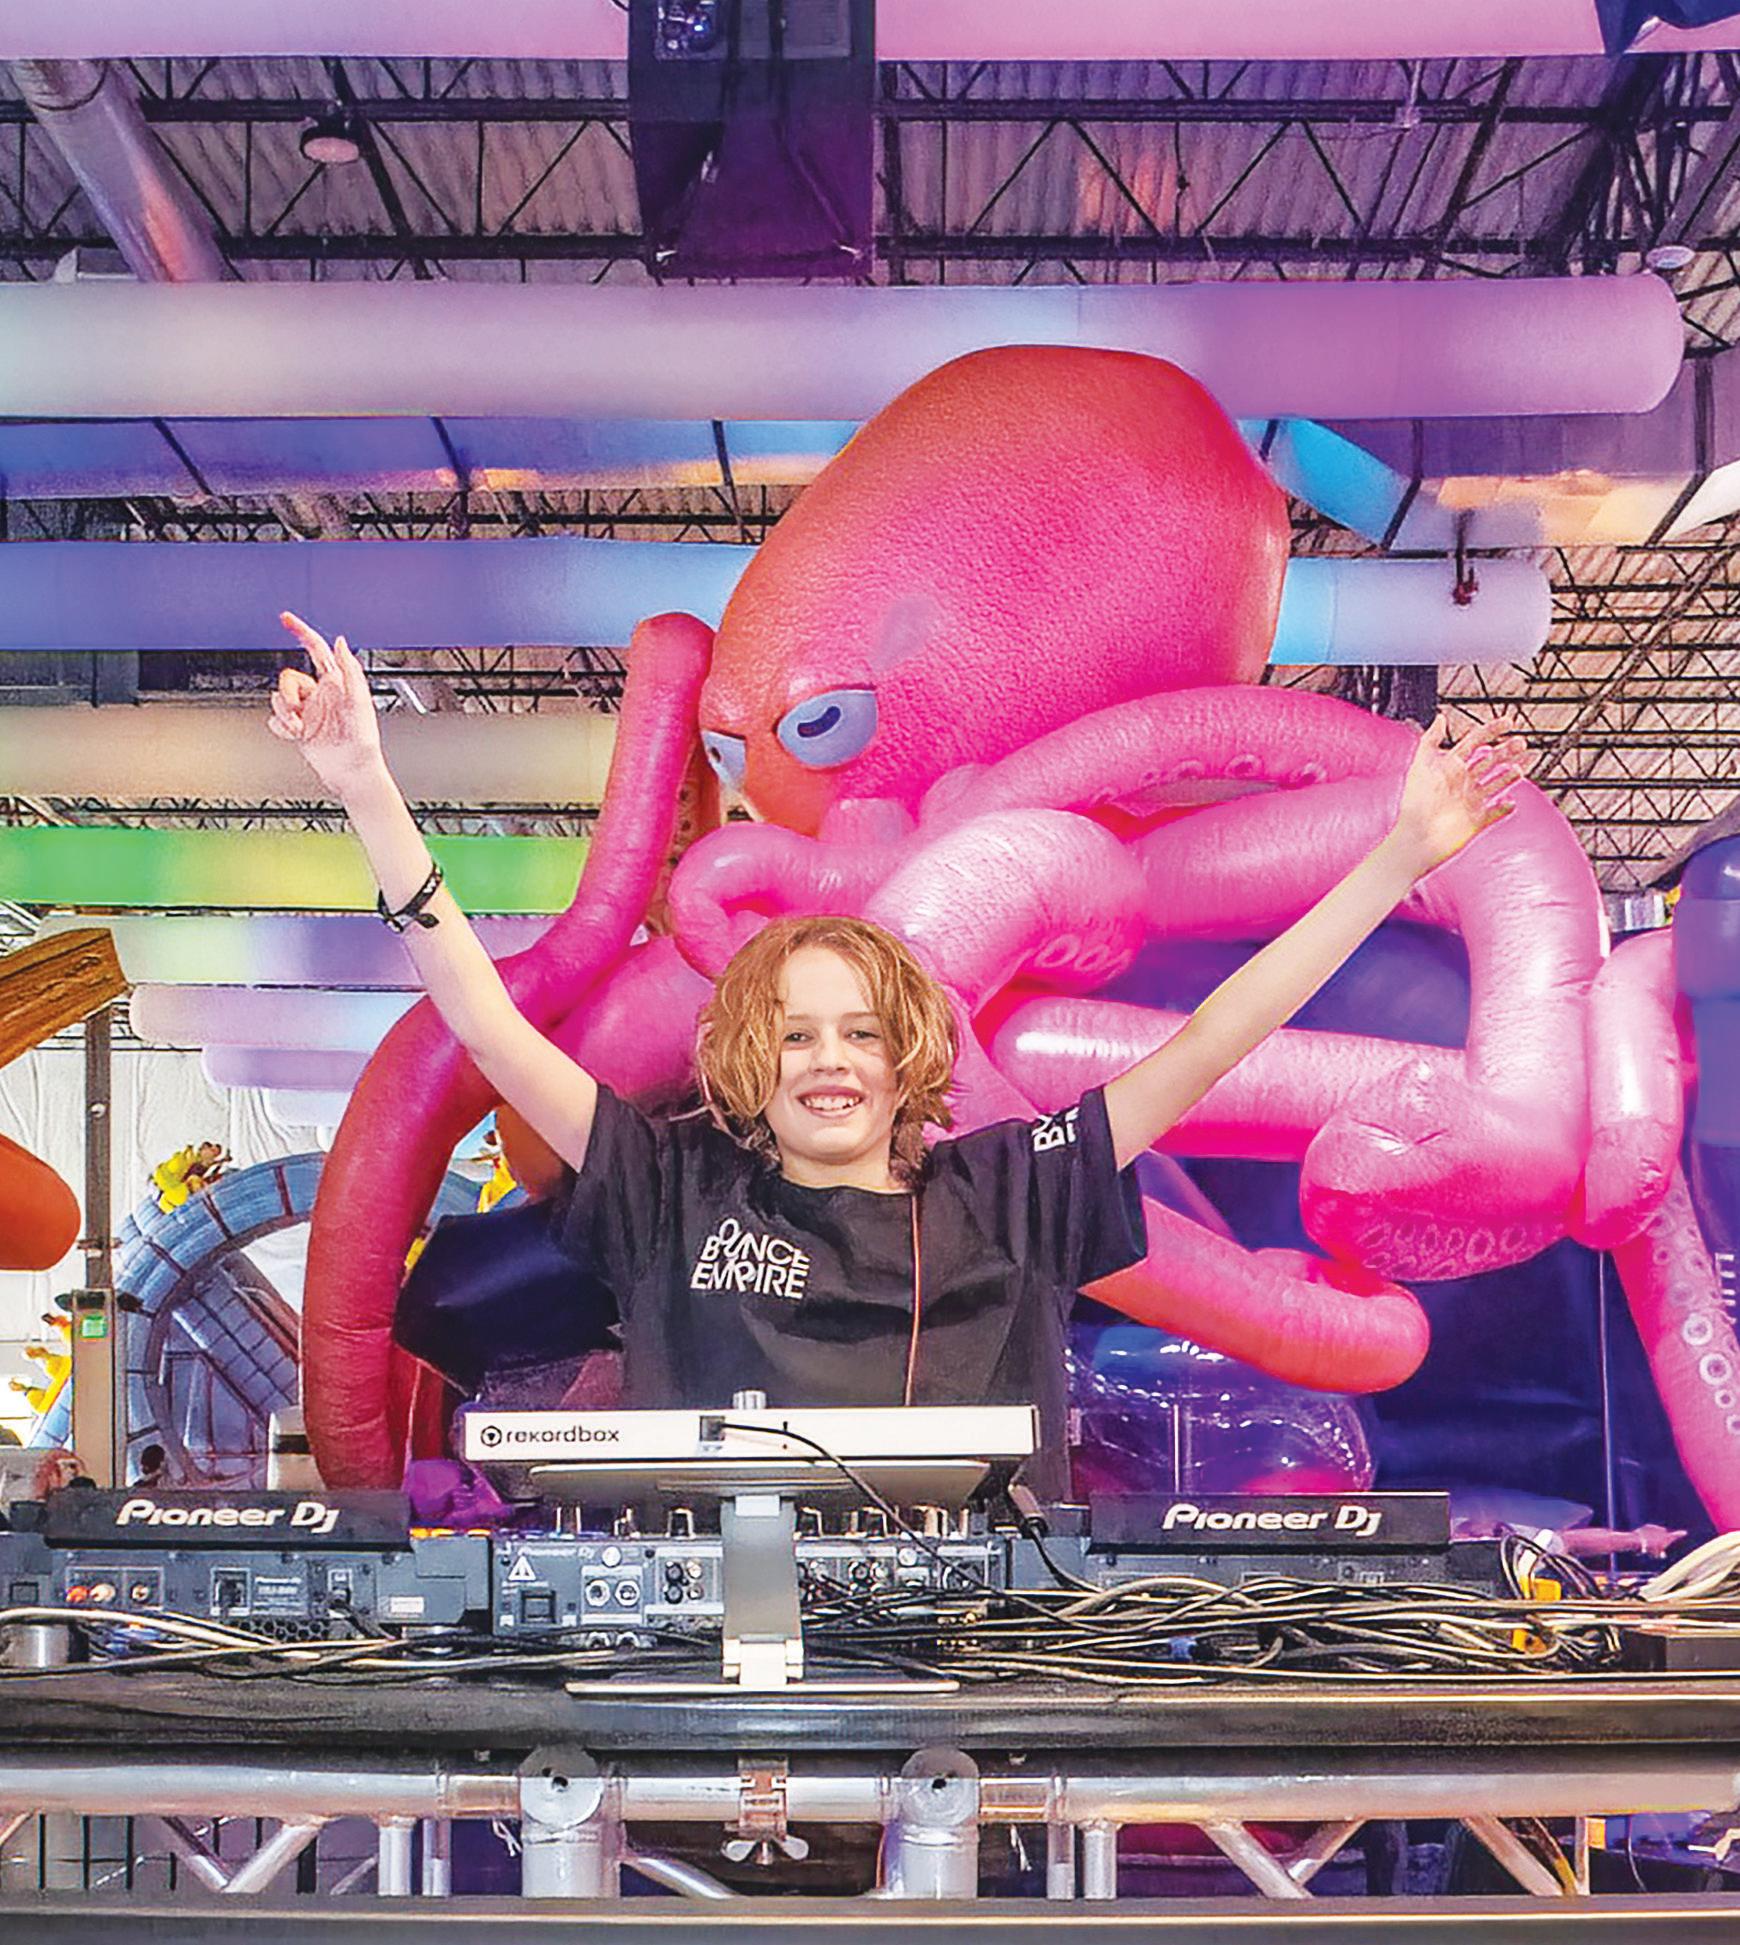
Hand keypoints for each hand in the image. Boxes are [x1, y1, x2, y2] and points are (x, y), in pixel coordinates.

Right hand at [268, 611, 383, 795]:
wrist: (352, 771)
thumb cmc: (363, 739)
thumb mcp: (359, 700)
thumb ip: (349, 668)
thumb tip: (340, 641)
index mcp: (335, 683)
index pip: (315, 650)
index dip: (301, 631)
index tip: (286, 618)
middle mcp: (320, 694)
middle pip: (287, 678)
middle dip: (287, 694)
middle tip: (298, 712)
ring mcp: (307, 711)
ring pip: (279, 698)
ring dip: (285, 715)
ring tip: (300, 730)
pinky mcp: (297, 728)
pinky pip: (275, 719)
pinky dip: (281, 727)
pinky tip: (294, 736)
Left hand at [1392, 712, 1530, 874]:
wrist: (1417, 837)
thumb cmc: (1415, 803)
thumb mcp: (1420, 765)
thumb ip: (1431, 740)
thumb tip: (1440, 717)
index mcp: (1450, 766)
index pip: (1475, 742)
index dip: (1491, 730)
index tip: (1508, 722)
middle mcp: (1462, 782)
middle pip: (1491, 761)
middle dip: (1507, 751)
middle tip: (1522, 743)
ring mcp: (1471, 800)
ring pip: (1498, 782)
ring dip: (1511, 774)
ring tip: (1521, 767)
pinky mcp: (1477, 820)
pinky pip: (1497, 810)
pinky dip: (1506, 805)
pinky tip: (1510, 800)